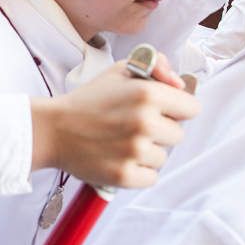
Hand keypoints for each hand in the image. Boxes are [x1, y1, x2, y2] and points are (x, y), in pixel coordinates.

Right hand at [30, 56, 199, 188]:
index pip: (191, 108)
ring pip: (163, 157)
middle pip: (178, 135)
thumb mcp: (120, 72)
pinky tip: (119, 158)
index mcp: (147, 94)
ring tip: (121, 142)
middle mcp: (145, 123)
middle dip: (160, 131)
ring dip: (147, 152)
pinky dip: (138, 172)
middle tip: (131, 126)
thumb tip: (180, 85)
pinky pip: (150, 177)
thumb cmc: (88, 101)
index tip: (158, 111)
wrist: (52, 129)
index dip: (175, 109)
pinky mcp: (125, 176)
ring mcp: (135, 152)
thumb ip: (157, 67)